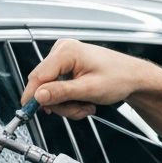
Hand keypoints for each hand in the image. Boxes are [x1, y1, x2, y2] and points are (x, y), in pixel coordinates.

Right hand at [23, 40, 152, 119]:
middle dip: (60, 103)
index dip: (32, 96)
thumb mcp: (89, 89)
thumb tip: (39, 96)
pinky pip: (58, 88)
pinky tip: (83, 99)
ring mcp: (64, 58)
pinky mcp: (66, 67)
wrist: (132, 77)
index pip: (38, 76)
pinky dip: (70, 100)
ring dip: (67, 104)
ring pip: (51, 91)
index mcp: (66, 51)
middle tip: (79, 109)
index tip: (29, 112)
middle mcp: (62, 51)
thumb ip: (62, 92)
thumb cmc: (119, 77)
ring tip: (86, 104)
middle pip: (44, 85)